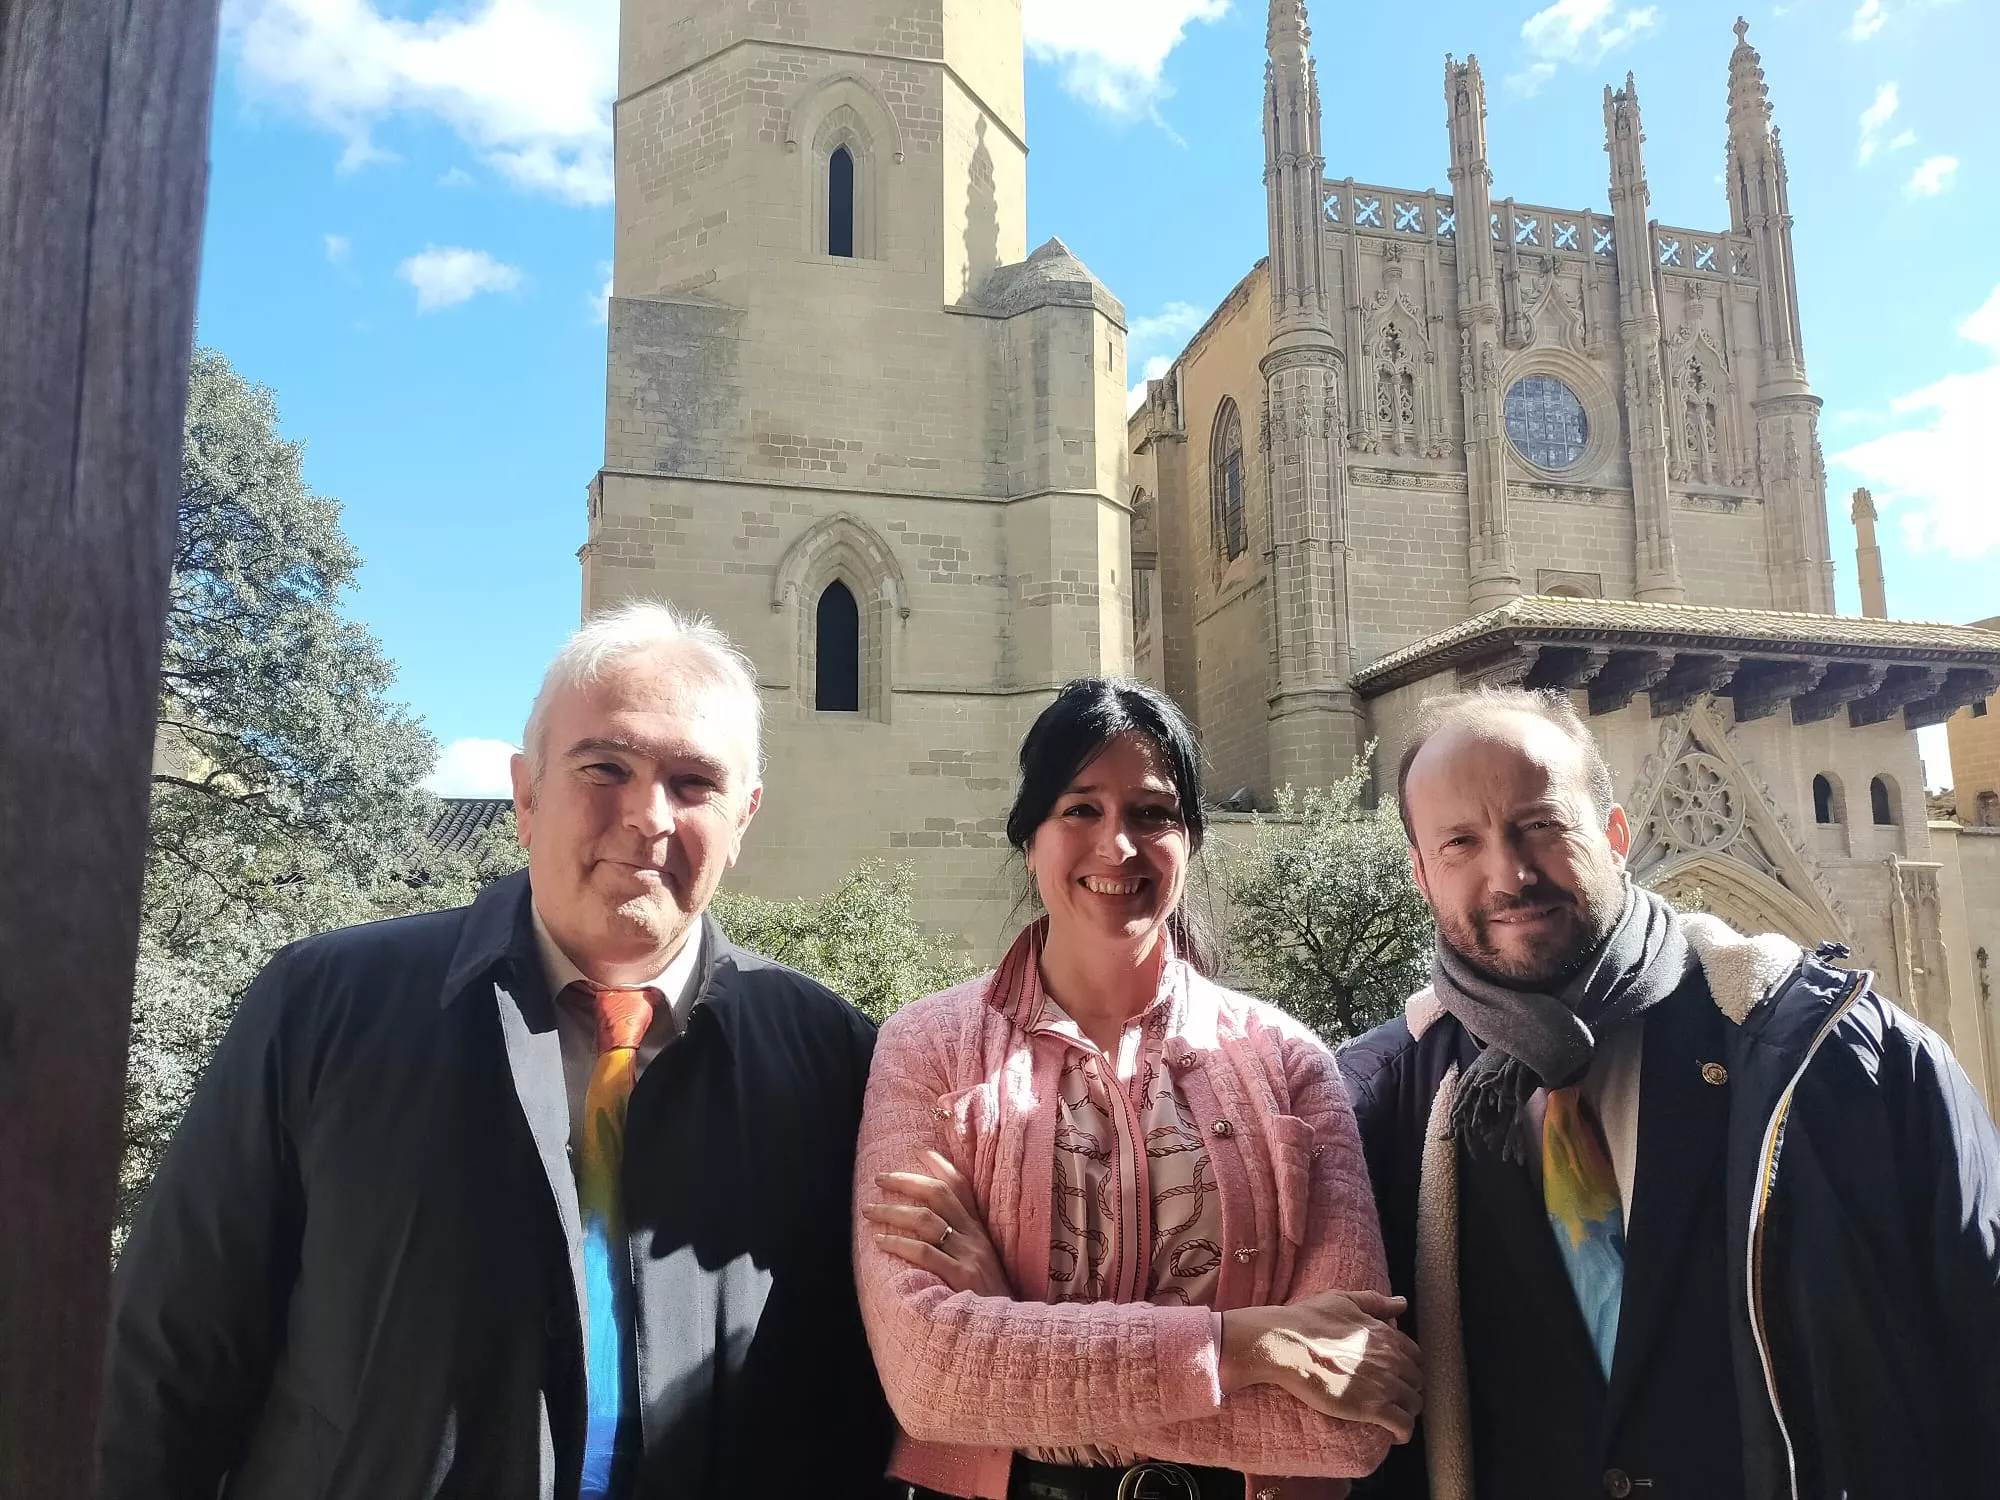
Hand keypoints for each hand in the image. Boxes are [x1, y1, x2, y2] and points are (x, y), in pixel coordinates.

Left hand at [862, 1149, 1013, 1297]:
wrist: (1008, 1331)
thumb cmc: (988, 1301)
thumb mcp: (980, 1264)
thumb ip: (959, 1244)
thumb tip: (925, 1227)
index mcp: (979, 1231)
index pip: (960, 1186)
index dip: (939, 1164)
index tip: (917, 1150)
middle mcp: (975, 1237)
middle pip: (939, 1194)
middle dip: (907, 1181)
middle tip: (879, 1178)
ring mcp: (969, 1256)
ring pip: (926, 1220)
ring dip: (893, 1211)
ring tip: (870, 1210)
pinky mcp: (961, 1278)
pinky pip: (925, 1253)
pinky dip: (899, 1244)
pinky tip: (880, 1242)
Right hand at [1219, 1289, 1422, 1441]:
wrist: (1287, 1344)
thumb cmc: (1309, 1320)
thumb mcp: (1344, 1300)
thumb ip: (1376, 1302)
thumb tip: (1401, 1302)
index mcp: (1386, 1335)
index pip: (1414, 1355)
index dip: (1407, 1365)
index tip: (1397, 1373)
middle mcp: (1392, 1359)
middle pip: (1416, 1381)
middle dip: (1408, 1388)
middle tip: (1393, 1396)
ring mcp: (1385, 1384)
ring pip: (1414, 1404)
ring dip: (1407, 1410)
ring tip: (1393, 1414)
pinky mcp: (1372, 1407)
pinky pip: (1403, 1425)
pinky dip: (1403, 1432)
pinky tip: (1394, 1434)